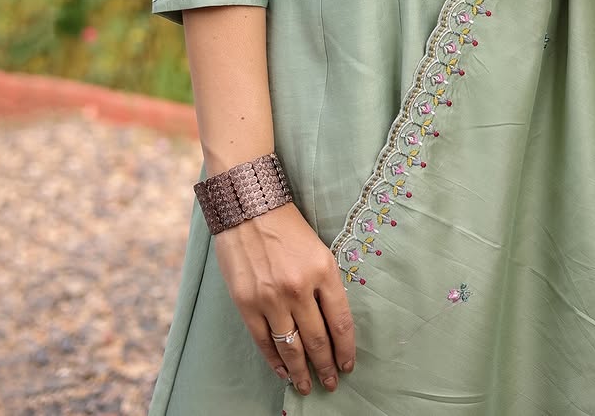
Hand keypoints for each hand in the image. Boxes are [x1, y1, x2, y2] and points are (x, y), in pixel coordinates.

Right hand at [212, 201, 354, 396]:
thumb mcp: (317, 248)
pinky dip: (274, 360)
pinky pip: (263, 342)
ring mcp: (271, 298)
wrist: (248, 207)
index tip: (348, 364)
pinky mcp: (246, 304)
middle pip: (318, 339)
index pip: (341, 321)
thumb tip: (331, 321)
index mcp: (323, 270)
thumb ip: (324, 282)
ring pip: (291, 347)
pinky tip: (283, 371)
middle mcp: (299, 287)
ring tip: (307, 386)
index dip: (346, 348)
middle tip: (332, 383)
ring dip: (301, 371)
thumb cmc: (287, 225)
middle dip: (326, 366)